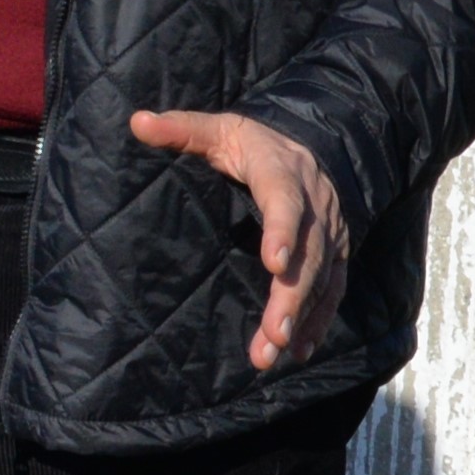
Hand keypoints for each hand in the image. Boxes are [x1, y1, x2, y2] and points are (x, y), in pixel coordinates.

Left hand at [128, 104, 349, 374]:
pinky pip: (334, 288)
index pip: (285, 201)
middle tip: (274, 336)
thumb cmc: (252, 143)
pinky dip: (319, 320)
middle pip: (308, 255)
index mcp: (282, 172)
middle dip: (291, 298)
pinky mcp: (336, 252)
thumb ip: (181, 129)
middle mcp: (314, 204)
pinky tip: (299, 350)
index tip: (273, 263)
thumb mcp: (218, 129)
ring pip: (321, 278)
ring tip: (275, 351)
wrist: (312, 144)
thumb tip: (138, 122)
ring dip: (301, 318)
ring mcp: (329, 232)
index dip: (282, 232)